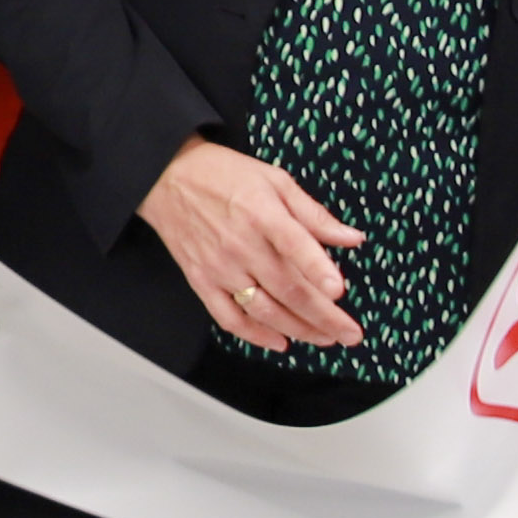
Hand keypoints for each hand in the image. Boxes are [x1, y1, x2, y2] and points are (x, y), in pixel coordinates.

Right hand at [140, 136, 365, 350]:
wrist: (166, 177)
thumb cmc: (222, 175)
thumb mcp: (274, 180)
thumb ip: (313, 213)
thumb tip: (352, 238)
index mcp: (262, 214)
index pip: (293, 245)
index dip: (317, 269)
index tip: (339, 291)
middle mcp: (241, 245)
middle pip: (288, 289)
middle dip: (325, 317)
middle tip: (351, 334)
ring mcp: (220, 267)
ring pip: (265, 310)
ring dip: (299, 330)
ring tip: (326, 339)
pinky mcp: (202, 281)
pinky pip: (229, 317)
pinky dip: (256, 335)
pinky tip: (280, 342)